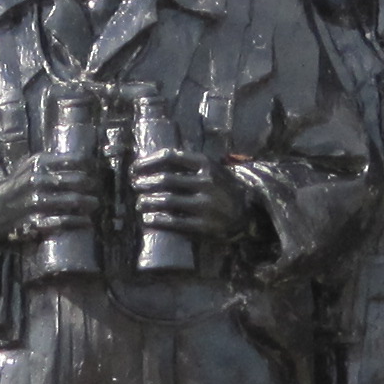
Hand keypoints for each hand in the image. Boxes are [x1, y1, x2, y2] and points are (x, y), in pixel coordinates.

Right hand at [0, 152, 107, 245]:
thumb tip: (83, 158)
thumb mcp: (29, 167)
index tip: (95, 170)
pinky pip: (62, 221)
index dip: (89, 166)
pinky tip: (86, 221)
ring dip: (87, 203)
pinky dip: (77, 221)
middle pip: (76, 180)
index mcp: (38, 164)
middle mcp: (37, 180)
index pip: (74, 160)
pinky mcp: (35, 222)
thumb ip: (51, 161)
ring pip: (71, 200)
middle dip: (90, 185)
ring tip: (95, 204)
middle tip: (96, 189)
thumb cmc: (17, 186)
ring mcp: (36, 202)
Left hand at [128, 146, 257, 245]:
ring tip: (140, 203)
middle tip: (136, 186)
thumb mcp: (212, 168)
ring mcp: (205, 205)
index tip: (135, 168)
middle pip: (164, 179)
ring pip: (166, 201)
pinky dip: (157, 220)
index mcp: (205, 164)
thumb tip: (155, 159)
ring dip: (146, 202)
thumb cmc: (223, 187)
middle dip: (144, 183)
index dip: (148, 162)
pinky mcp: (204, 225)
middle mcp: (205, 182)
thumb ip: (189, 163)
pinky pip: (173, 222)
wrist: (247, 212)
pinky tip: (148, 219)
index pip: (169, 157)